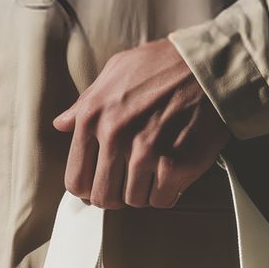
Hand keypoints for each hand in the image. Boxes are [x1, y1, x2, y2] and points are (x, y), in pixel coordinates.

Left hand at [53, 39, 230, 208]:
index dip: (88, 188)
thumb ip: (85, 103)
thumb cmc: (163, 66)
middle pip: (103, 197)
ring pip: (133, 201)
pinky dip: (166, 193)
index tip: (100, 186)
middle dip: (115, 196)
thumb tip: (61, 124)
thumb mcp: (115, 72)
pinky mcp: (173, 166)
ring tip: (154, 171)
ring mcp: (144, 153)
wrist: (207, 67)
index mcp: (93, 116)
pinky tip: (171, 175)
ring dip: (143, 192)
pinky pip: (161, 200)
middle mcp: (114, 136)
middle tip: (128, 185)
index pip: (76, 178)